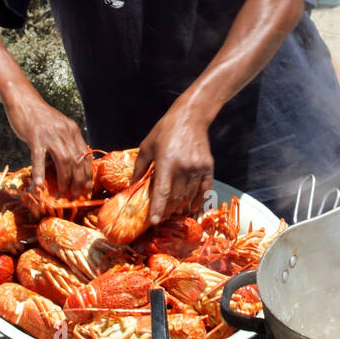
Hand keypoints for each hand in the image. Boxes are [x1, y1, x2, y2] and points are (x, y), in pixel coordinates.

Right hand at [2, 84, 92, 197]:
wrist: (24, 100)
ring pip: (63, 160)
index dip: (87, 173)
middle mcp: (65, 132)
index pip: (85, 155)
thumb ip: (65, 141)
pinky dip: (40, 171)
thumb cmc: (39, 117)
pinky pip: (39, 157)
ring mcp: (51, 134)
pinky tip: (39, 183)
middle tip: (76, 194)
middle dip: (79, 180)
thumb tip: (69, 163)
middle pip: (77, 160)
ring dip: (65, 179)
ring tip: (63, 191)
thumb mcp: (59, 127)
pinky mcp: (35, 136)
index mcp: (73, 130)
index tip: (87, 186)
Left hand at [134, 105, 214, 226]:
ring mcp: (197, 167)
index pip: (162, 191)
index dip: (158, 208)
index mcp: (166, 161)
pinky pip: (204, 190)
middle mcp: (183, 167)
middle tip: (162, 215)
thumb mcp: (147, 145)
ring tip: (174, 211)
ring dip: (181, 206)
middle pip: (176, 197)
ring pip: (189, 195)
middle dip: (168, 209)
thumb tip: (132, 184)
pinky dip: (198, 201)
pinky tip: (192, 207)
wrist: (191, 117)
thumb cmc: (166, 130)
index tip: (154, 221)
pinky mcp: (208, 167)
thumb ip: (140, 167)